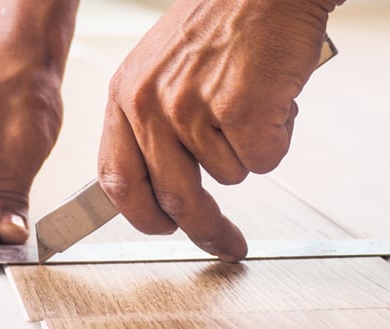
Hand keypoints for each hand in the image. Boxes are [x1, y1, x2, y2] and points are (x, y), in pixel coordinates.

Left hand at [98, 0, 342, 261]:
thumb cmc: (218, 25)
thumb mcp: (158, 71)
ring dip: (247, 152)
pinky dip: (276, 140)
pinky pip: (261, 161)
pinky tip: (270, 101)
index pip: (116, 178)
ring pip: (227, 176)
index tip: (161, 228)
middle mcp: (149, 105)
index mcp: (124, 97)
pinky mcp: (236, 109)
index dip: (140, 214)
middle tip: (224, 241)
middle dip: (203, 229)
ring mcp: (191, 108)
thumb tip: (162, 184)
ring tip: (250, 105)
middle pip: (173, 197)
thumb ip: (152, 125)